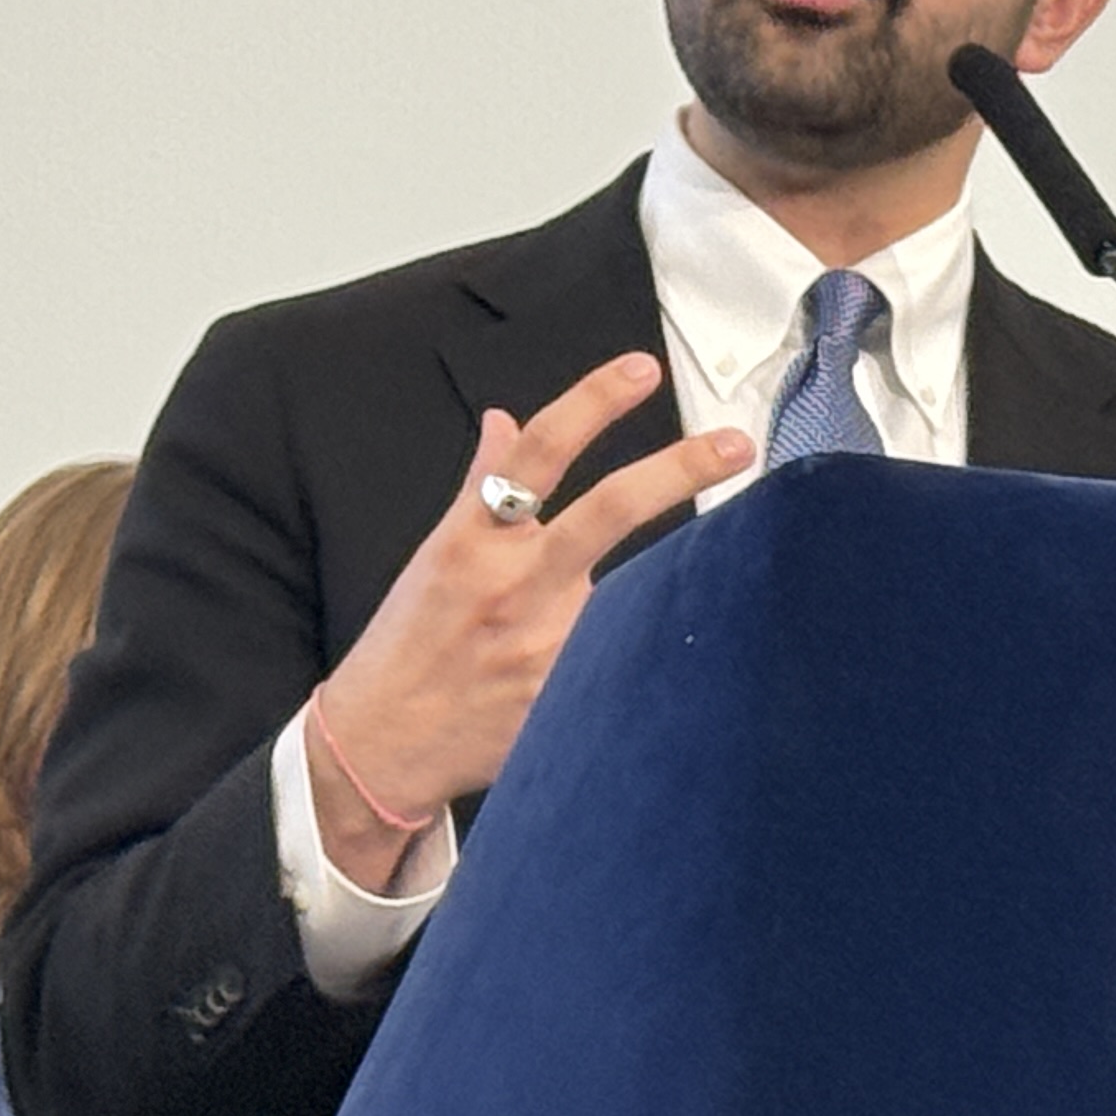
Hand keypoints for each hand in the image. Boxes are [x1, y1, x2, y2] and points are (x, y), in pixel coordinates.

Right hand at [305, 356, 749, 886]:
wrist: (379, 746)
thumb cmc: (407, 646)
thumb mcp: (434, 555)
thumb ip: (479, 488)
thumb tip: (504, 422)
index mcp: (476, 540)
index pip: (539, 452)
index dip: (592, 402)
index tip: (640, 370)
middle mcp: (516, 584)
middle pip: (611, 509)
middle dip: (682, 468)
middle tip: (737, 444)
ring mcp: (545, 644)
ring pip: (629, 596)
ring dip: (643, 601)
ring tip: (630, 625)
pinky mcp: (565, 699)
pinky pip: (619, 663)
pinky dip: (626, 659)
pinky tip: (619, 680)